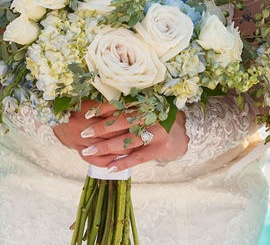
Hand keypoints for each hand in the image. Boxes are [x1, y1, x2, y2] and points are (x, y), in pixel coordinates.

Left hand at [53, 101, 187, 170]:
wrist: (186, 131)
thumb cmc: (159, 117)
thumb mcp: (147, 105)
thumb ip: (129, 107)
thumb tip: (98, 109)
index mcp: (146, 101)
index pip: (120, 104)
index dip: (102, 109)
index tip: (86, 114)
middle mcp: (151, 115)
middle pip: (121, 122)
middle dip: (100, 129)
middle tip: (83, 134)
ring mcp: (156, 132)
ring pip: (127, 141)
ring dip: (106, 147)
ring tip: (89, 151)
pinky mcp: (160, 148)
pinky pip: (138, 157)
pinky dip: (123, 162)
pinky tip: (109, 167)